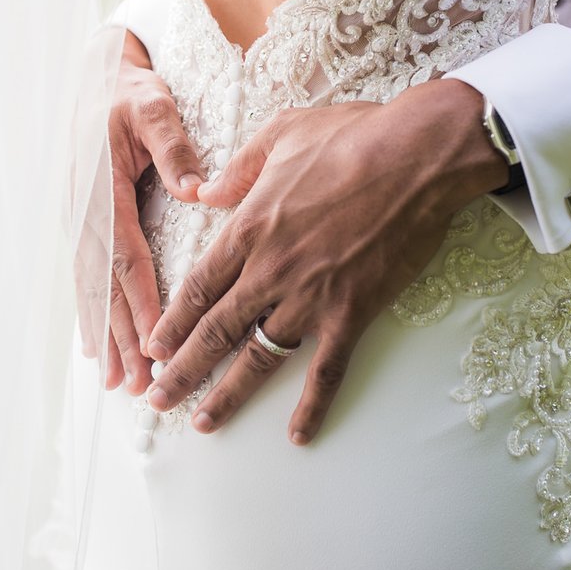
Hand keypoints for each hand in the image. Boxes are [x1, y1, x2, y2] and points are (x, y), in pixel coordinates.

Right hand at [79, 30, 203, 395]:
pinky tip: (98, 348)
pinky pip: (87, 278)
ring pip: (91, 289)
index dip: (141, 302)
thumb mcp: (152, 106)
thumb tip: (195, 190)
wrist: (94, 74)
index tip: (158, 341)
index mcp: (101, 188)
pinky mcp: (80, 224)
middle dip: (122, 338)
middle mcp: (83, 212)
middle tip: (138, 384)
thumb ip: (172, 146)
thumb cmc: (128, 90)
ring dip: (105, 336)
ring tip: (118, 382)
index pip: (126, 256)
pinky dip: (93, 315)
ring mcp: (76, 220)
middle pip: (104, 287)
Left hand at [143, 78, 509, 443]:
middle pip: (214, 331)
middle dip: (181, 370)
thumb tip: (205, 192)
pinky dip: (312, 407)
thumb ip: (238, 169)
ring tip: (204, 424)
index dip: (172, 322)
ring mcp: (310, 297)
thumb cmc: (352, 137)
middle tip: (157, 400)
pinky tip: (299, 435)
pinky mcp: (352, 313)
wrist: (417, 156)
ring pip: (258, 357)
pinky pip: (327, 371)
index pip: (197, 287)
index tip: (152, 348)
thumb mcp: (280, 134)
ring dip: (228, 395)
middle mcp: (270, 270)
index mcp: (248, 228)